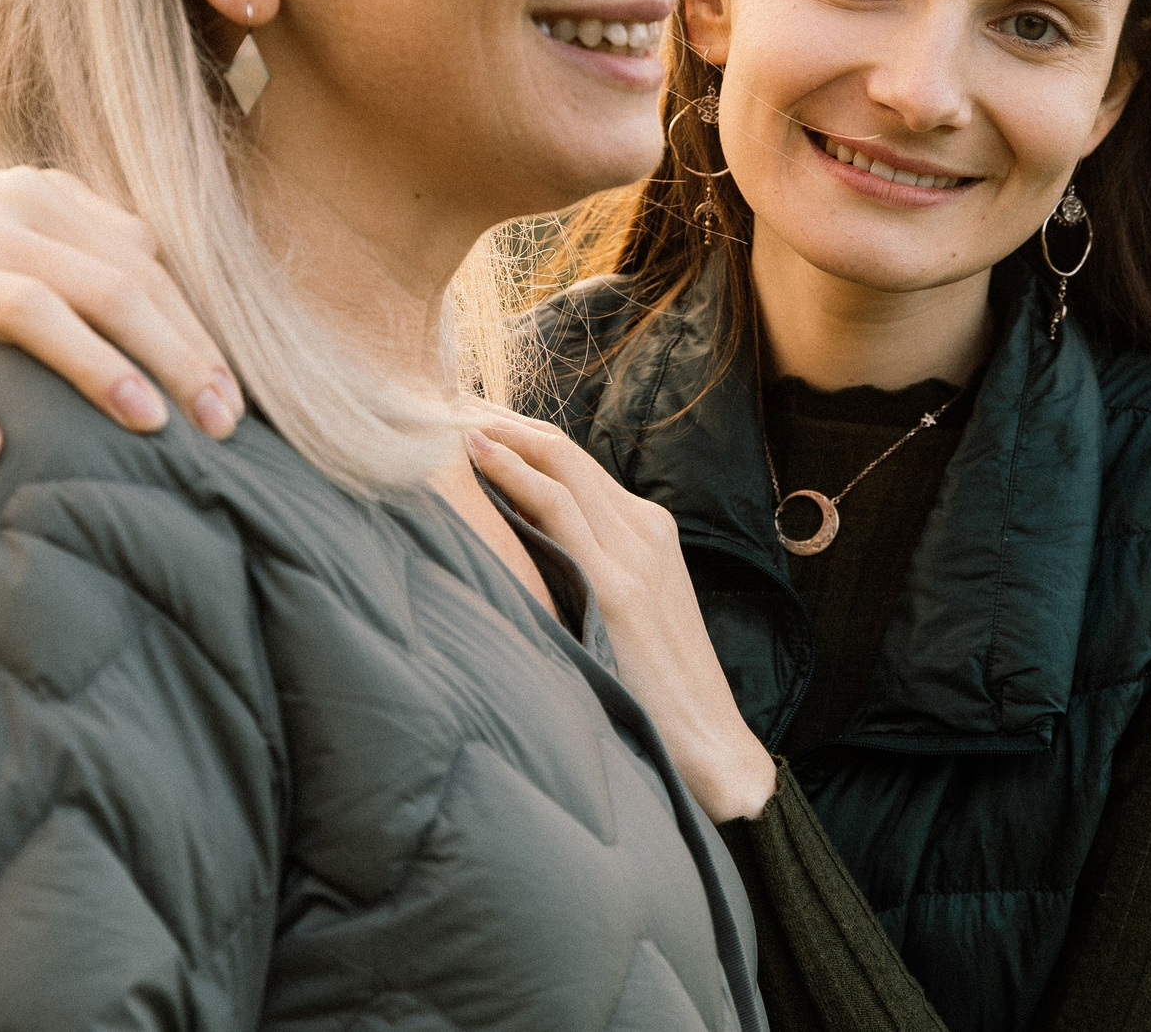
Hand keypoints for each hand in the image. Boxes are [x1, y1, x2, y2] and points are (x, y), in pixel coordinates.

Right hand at [0, 167, 242, 462]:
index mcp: (34, 198)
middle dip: (172, 354)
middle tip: (218, 424)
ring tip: (148, 423)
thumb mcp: (18, 223)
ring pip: (24, 309)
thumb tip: (180, 287)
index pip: (138, 267)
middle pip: (101, 285)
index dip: (194, 333)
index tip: (235, 401)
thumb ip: (95, 241)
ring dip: (92, 366)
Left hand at [468, 416, 776, 822]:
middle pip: (560, 448)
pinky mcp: (618, 587)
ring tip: (442, 415)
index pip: (570, 462)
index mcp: (647, 531)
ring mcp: (634, 553)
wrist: (712, 746)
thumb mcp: (625, 615)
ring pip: (559, 463)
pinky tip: (476, 455)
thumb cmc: (656, 691)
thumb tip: (513, 560)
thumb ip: (584, 576)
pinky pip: (559, 509)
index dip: (514, 434)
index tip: (460, 420)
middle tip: (438, 403)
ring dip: (498, 432)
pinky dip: (515, 473)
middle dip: (497, 418)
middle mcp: (643, 529)